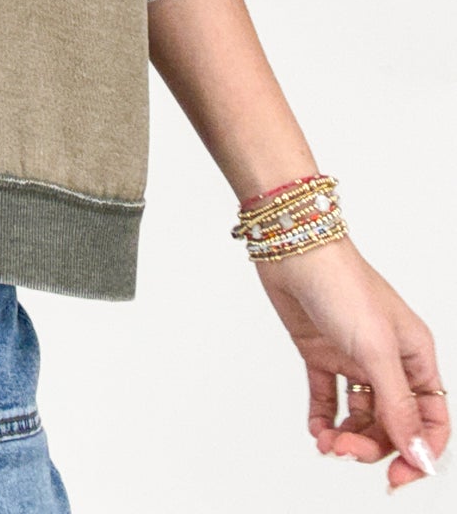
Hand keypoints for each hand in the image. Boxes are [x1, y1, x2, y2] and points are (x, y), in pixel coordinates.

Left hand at [252, 235, 448, 490]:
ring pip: (359, 414)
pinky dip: (322, 417)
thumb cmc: (342, 283)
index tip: (397, 477)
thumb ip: (397, 404)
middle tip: (344, 451)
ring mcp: (353, 355)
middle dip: (371, 445)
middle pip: (391, 422)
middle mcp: (387, 358)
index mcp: (415, 355)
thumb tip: (417, 453)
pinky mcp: (320, 351)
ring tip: (326, 442)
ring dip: (345, 435)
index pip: (430, 418)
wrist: (292, 245)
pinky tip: (316, 428)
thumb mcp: (376, 349)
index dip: (419, 451)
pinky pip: (327, 396)